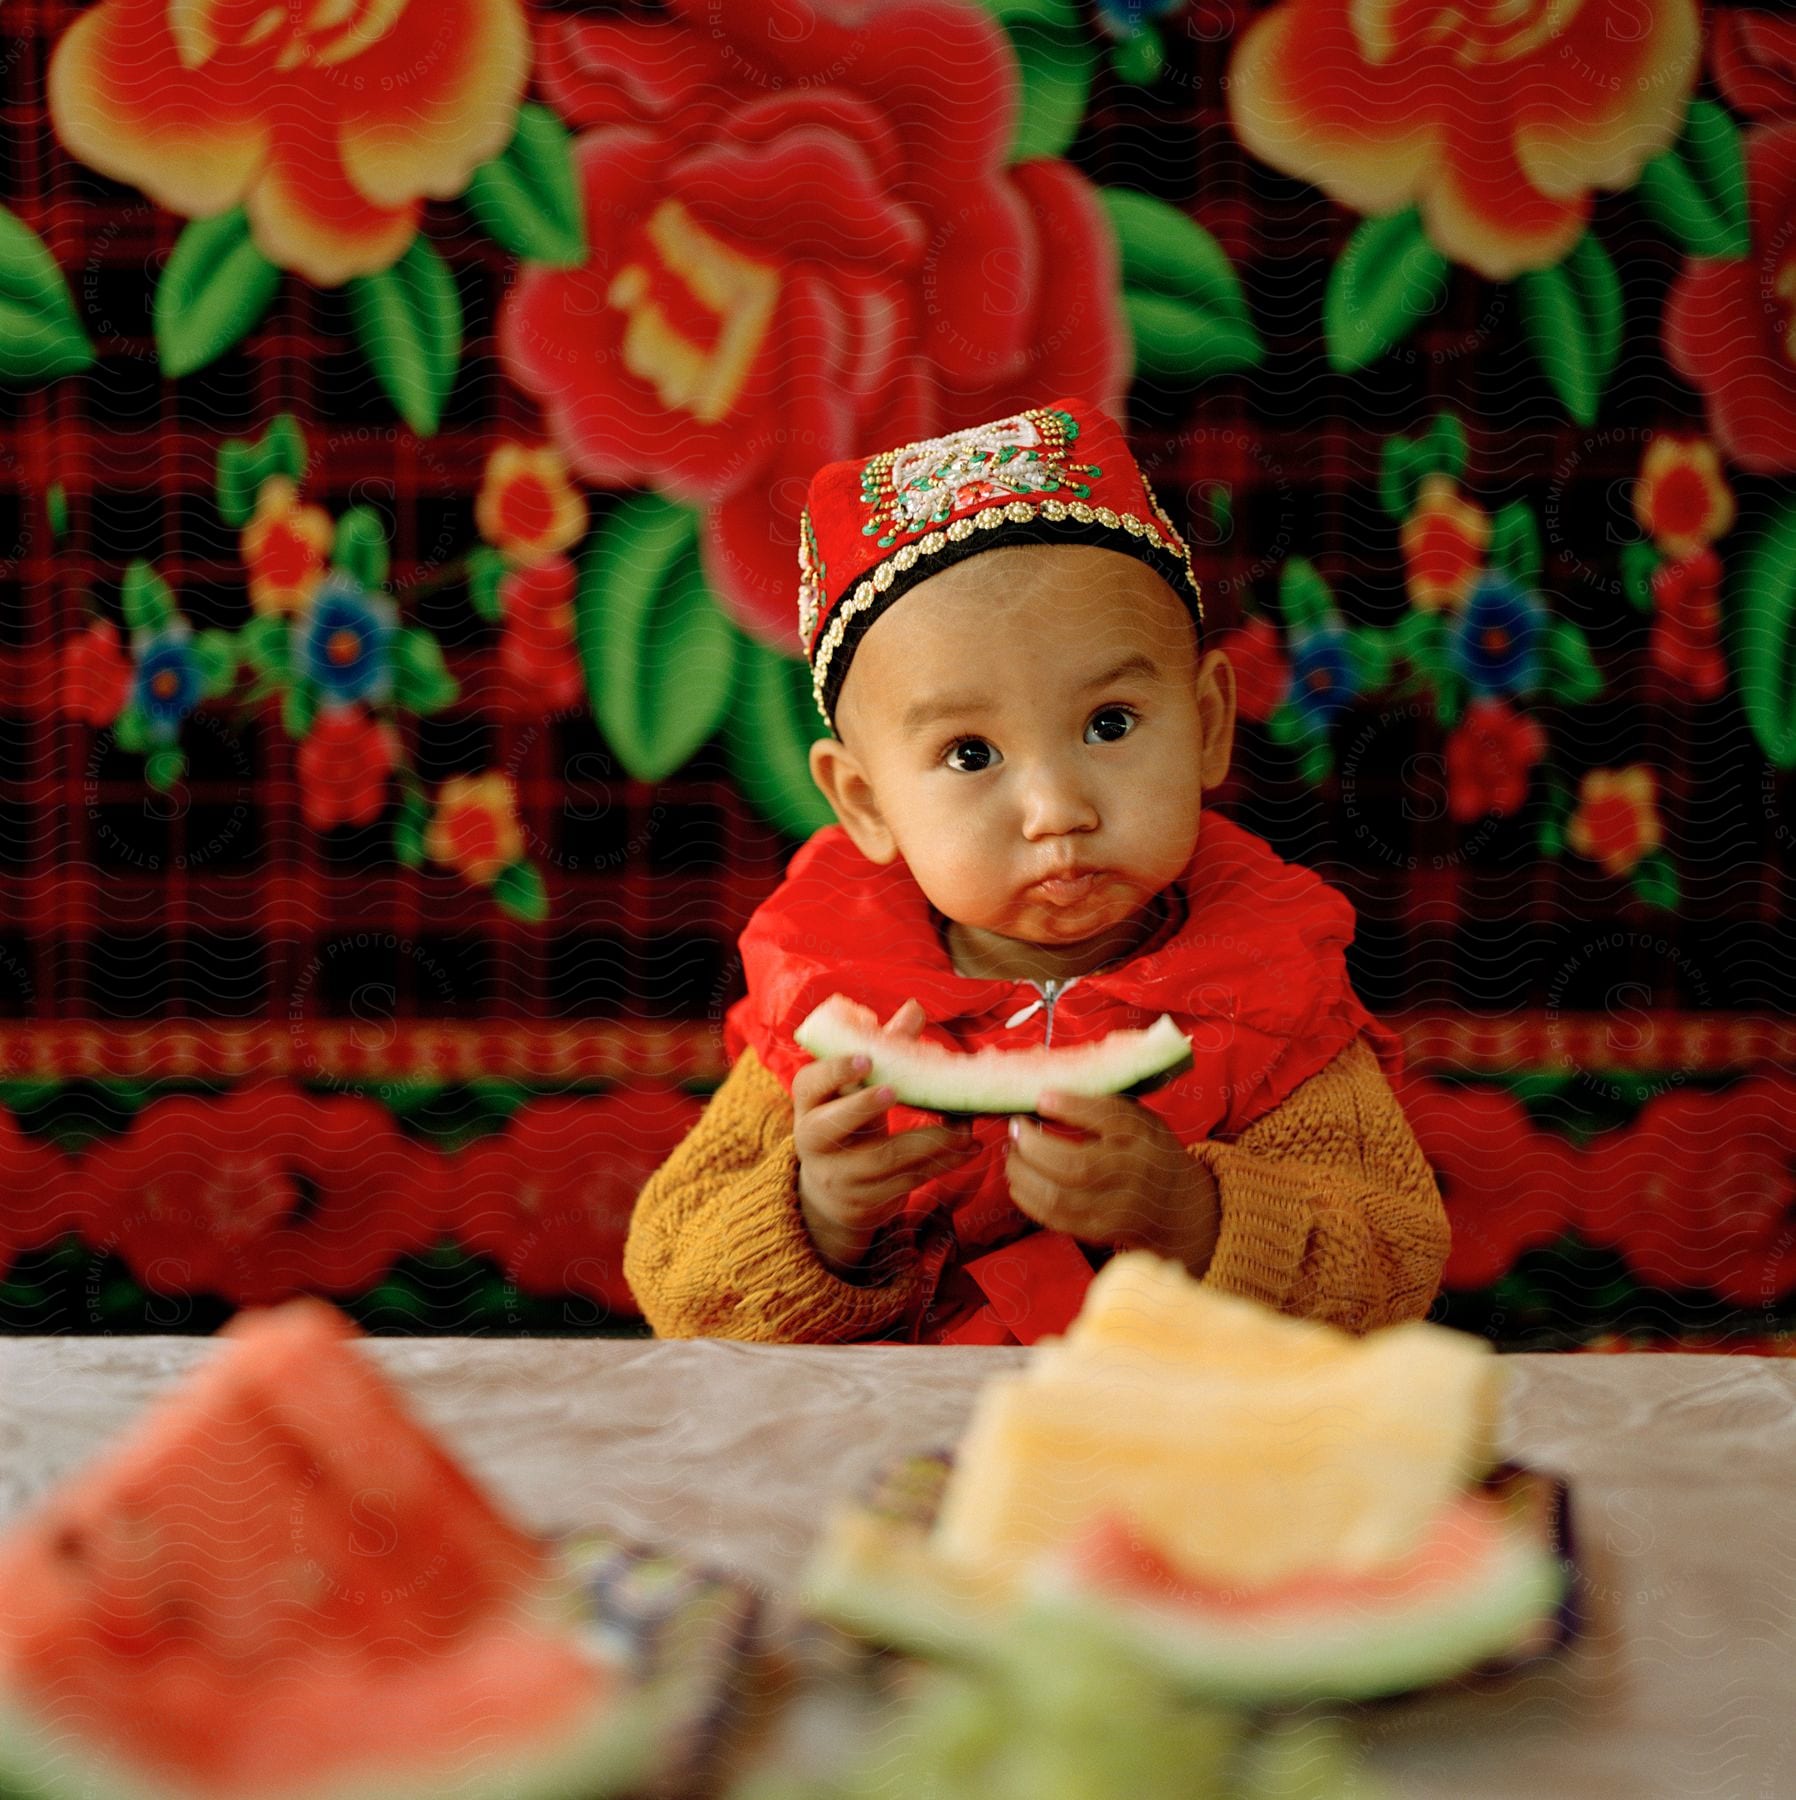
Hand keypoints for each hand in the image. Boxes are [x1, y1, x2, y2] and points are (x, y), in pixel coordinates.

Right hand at [793, 998, 980, 1278]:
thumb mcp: (856, 1088)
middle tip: (897, 1091)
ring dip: (930, 1141)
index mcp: (810, 1104)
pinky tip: (967, 1149)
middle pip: (834, 1126)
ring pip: (884, 1159)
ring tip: (964, 1126)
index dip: (834, 1072)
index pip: (810, 1084)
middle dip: (865, 1107)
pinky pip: (907, 1182)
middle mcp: (815, 1141)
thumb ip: (884, 1048)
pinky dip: (942, 1164)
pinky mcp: (865, 1201)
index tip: (866, 1059)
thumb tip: (915, 1008)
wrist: (829, 1193)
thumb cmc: (849, 1121)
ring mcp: (839, 1175)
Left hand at [1003, 1088, 1220, 1276]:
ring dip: (1023, 1173)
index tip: (1041, 1098)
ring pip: (1058, 1196)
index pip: (1112, 1118)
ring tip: (1013, 1154)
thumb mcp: (1140, 1121)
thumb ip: (1104, 1109)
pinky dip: (1028, 1197)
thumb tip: (1042, 1095)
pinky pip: (1055, 1218)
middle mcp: (1133, 1173)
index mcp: (1143, 1136)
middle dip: (1033, 1145)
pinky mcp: (1099, 1230)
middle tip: (1016, 1128)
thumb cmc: (1146, 1150)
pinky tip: (1019, 1180)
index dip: (1073, 1107)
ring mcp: (1116, 1207)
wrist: (1179, 1206)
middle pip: (1076, 1165)